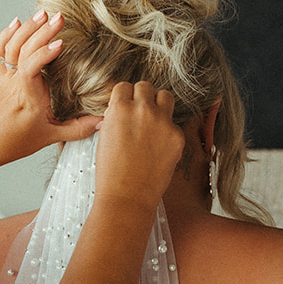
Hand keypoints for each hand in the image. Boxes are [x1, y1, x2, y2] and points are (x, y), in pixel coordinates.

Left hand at [0, 12, 101, 168]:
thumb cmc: (13, 141)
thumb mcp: (49, 137)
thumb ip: (77, 128)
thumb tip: (104, 122)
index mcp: (28, 96)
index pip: (32, 67)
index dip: (45, 53)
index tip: (61, 43)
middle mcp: (15, 82)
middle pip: (24, 50)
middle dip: (42, 31)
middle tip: (60, 17)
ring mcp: (7, 76)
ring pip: (12, 46)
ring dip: (27, 28)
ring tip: (44, 13)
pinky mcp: (2, 75)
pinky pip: (1, 51)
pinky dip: (7, 34)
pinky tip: (18, 22)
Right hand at [94, 81, 181, 214]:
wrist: (127, 197)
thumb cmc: (111, 172)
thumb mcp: (105, 137)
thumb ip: (116, 118)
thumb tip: (124, 109)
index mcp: (119, 109)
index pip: (124, 86)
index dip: (125, 97)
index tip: (126, 106)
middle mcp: (142, 110)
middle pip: (146, 86)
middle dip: (142, 97)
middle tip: (140, 113)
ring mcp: (162, 122)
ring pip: (166, 96)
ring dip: (160, 104)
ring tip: (155, 120)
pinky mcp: (177, 136)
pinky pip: (174, 124)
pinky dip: (168, 132)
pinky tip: (160, 148)